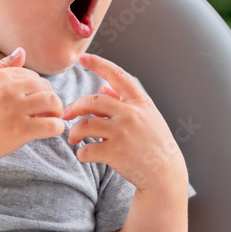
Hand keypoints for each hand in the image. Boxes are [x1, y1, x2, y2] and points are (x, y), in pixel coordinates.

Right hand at [0, 47, 64, 164]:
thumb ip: (2, 65)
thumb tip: (22, 51)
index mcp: (1, 76)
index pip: (33, 75)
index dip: (37, 88)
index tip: (31, 99)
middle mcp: (10, 90)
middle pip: (46, 86)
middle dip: (48, 97)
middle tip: (43, 109)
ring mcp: (16, 110)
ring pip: (52, 101)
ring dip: (56, 109)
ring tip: (49, 116)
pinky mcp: (21, 130)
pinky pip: (51, 125)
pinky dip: (57, 127)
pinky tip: (50, 129)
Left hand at [62, 53, 187, 194]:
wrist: (165, 174)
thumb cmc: (154, 144)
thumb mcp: (147, 117)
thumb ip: (125, 101)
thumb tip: (103, 87)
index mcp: (140, 102)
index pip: (117, 75)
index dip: (98, 64)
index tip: (82, 57)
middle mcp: (131, 114)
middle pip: (93, 101)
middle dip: (74, 107)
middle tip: (65, 115)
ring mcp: (123, 133)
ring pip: (85, 124)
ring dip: (74, 132)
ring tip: (73, 139)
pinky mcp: (115, 153)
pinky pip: (87, 149)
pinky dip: (81, 153)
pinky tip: (84, 155)